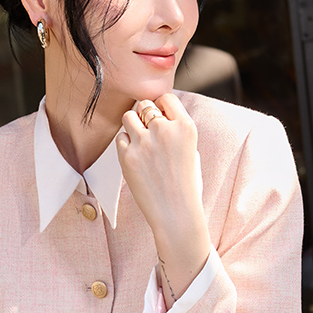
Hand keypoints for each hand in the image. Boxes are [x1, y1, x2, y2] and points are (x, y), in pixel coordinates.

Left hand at [116, 93, 209, 304]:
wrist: (176, 214)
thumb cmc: (186, 185)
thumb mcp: (192, 152)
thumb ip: (177, 131)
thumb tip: (160, 114)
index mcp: (186, 127)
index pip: (166, 97)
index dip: (160, 106)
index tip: (159, 117)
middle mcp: (165, 130)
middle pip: (144, 105)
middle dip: (144, 115)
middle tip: (147, 132)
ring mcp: (144, 142)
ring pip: (128, 117)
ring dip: (132, 126)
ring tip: (140, 143)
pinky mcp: (127, 156)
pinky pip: (120, 138)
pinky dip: (125, 145)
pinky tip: (135, 159)